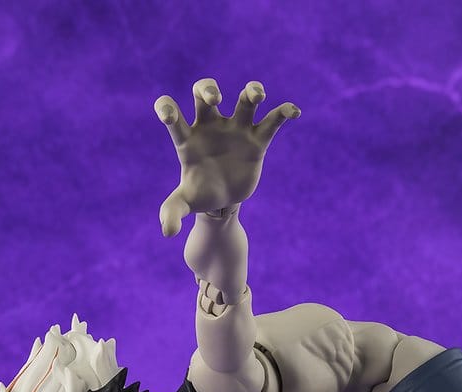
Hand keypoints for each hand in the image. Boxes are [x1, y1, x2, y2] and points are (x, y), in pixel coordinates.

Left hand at [154, 78, 300, 236]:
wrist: (223, 200)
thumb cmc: (200, 195)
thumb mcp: (184, 204)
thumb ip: (172, 212)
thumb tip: (167, 232)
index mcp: (188, 138)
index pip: (173, 115)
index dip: (167, 108)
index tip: (168, 115)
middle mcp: (210, 126)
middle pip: (205, 92)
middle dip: (208, 89)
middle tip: (215, 99)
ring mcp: (235, 131)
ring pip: (244, 100)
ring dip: (251, 91)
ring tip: (257, 96)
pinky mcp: (257, 141)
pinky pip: (272, 121)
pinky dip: (284, 113)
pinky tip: (294, 112)